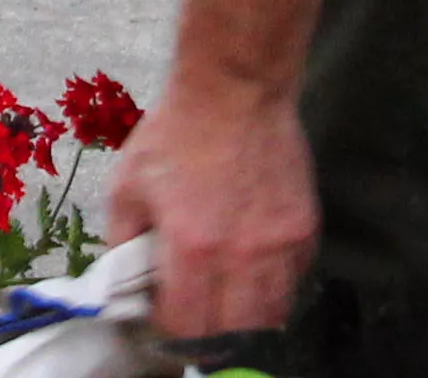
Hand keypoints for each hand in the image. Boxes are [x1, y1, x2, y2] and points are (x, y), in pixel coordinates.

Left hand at [105, 70, 319, 350]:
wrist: (234, 89)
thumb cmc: (174, 134)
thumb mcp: (126, 185)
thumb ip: (122, 243)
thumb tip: (125, 286)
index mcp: (192, 246)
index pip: (187, 326)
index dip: (171, 333)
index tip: (163, 323)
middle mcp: (241, 256)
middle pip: (233, 336)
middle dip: (208, 338)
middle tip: (194, 322)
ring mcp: (280, 246)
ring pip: (271, 318)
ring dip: (245, 321)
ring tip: (224, 305)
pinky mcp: (306, 232)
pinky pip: (293, 283)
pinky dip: (272, 289)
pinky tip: (250, 270)